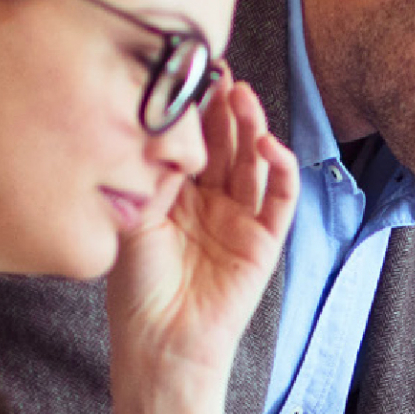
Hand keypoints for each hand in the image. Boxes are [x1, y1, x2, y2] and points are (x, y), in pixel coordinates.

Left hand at [107, 75, 298, 378]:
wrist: (158, 342)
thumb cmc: (136, 288)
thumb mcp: (133, 217)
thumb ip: (151, 172)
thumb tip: (164, 122)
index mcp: (175, 194)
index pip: (193, 140)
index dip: (196, 108)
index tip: (190, 71)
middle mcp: (210, 201)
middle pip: (225, 143)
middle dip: (224, 106)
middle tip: (220, 72)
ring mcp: (239, 219)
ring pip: (254, 162)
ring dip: (252, 127)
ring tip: (242, 96)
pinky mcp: (264, 242)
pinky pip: (280, 198)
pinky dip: (281, 169)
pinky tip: (269, 144)